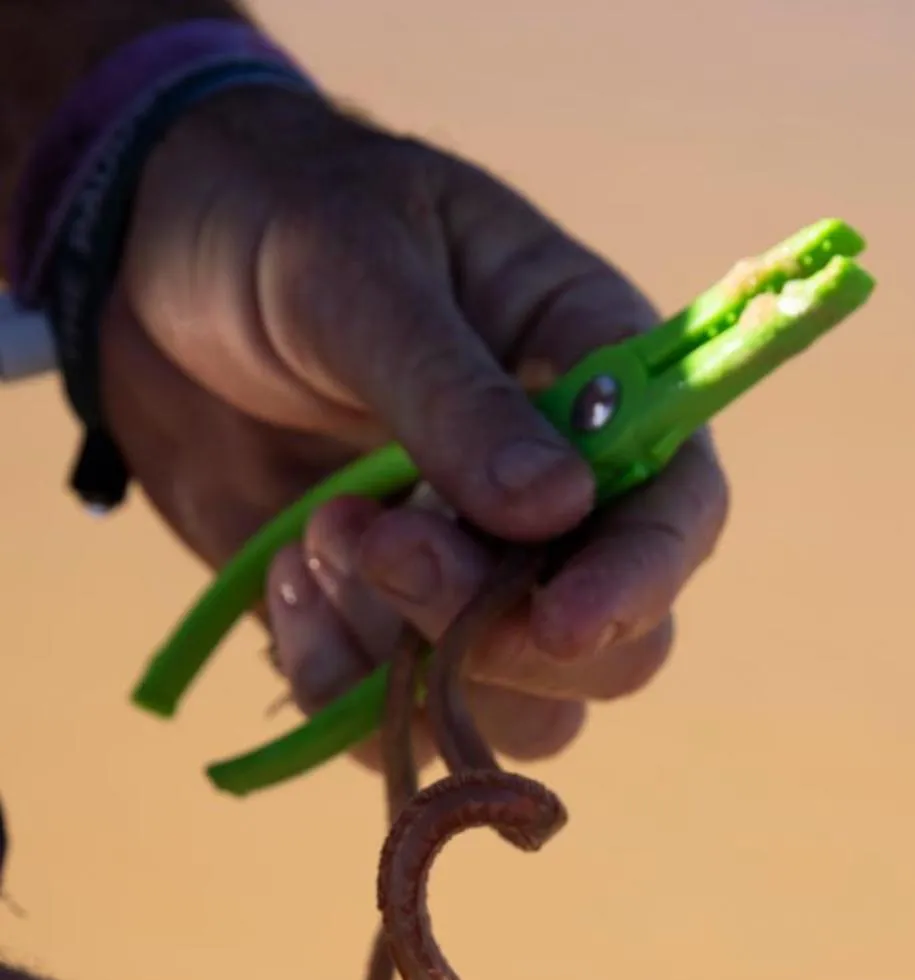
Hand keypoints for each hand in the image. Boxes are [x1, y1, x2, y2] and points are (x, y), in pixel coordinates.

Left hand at [104, 89, 725, 765]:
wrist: (141, 273)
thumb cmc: (274, 221)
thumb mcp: (355, 271)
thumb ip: (452, 393)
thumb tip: (556, 508)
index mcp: (595, 378)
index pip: (678, 506)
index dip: (641, 576)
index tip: (561, 618)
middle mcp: (563, 503)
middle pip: (616, 646)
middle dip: (501, 630)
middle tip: (384, 544)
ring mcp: (479, 582)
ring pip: (523, 712)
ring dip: (414, 661)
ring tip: (317, 538)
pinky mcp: (390, 637)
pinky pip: (402, 727)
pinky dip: (336, 682)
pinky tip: (285, 574)